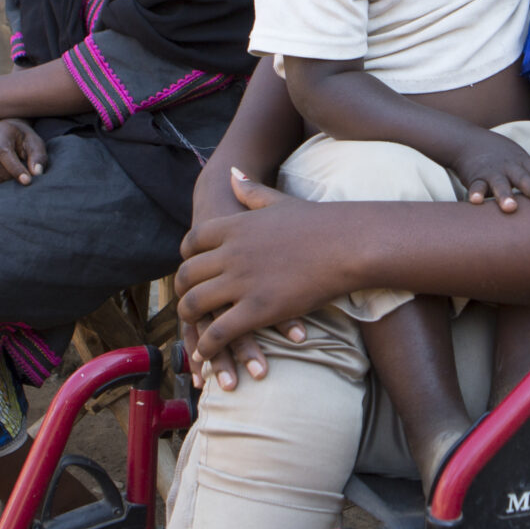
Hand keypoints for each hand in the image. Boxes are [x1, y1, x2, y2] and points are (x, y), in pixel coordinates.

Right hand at [0, 119, 46, 187]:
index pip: (2, 152)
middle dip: (6, 176)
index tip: (27, 181)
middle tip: (16, 177)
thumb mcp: (36, 145)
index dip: (14, 169)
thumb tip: (36, 173)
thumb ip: (38, 157)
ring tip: (6, 178)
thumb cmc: (24, 141)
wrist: (8, 132)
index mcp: (2, 129)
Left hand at [175, 169, 318, 386]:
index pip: (191, 242)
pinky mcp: (257, 309)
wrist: (348, 244)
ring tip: (193, 330)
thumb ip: (251, 191)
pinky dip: (207, 347)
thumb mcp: (279, 201)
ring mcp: (242, 282)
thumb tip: (232, 173)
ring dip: (189, 320)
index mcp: (234, 227)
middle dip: (181, 292)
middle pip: (187, 274)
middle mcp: (230, 254)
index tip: (190, 268)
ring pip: (195, 305)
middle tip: (185, 303)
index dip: (186, 257)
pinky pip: (219, 332)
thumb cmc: (320, 223)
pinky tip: (207, 355)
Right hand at [448, 135, 529, 213]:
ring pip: (499, 184)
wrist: (467, 140)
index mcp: (521, 162)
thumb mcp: (518, 157)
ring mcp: (492, 173)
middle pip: (522, 178)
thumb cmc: (499, 154)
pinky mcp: (475, 178)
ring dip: (505, 195)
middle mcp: (508, 167)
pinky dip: (475, 193)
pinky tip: (476, 201)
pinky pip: (476, 186)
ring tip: (510, 208)